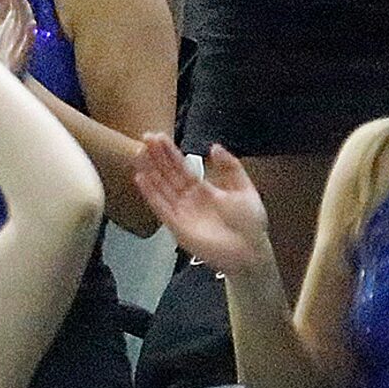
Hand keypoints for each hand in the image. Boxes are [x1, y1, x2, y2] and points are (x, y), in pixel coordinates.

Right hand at [129, 135, 273, 279]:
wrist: (250, 251)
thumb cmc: (249, 223)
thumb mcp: (244, 189)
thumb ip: (230, 167)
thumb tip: (214, 146)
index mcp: (203, 189)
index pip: (182, 167)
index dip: (170, 152)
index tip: (158, 136)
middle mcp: (188, 199)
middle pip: (168, 174)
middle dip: (157, 157)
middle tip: (145, 137)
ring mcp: (181, 212)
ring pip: (161, 188)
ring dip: (150, 171)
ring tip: (138, 153)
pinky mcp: (177, 227)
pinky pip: (160, 207)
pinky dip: (150, 193)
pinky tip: (140, 177)